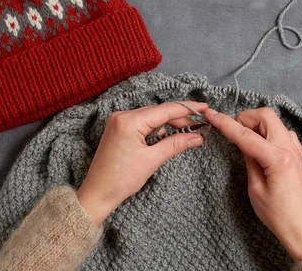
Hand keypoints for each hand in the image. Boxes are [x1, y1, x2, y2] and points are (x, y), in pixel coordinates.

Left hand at [77, 101, 208, 224]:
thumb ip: (176, 144)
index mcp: (130, 121)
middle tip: (201, 122)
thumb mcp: (152, 160)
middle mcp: (122, 116)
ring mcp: (119, 121)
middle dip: (180, 117)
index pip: (165, 110)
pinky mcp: (119, 129)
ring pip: (151, 117)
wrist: (97, 194)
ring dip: (169, 123)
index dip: (187, 108)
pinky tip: (169, 135)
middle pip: (158, 111)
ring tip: (189, 130)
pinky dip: (157, 128)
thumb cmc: (120, 179)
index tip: (205, 108)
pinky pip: (143, 123)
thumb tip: (198, 137)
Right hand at [205, 107, 301, 261]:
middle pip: (266, 115)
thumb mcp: (255, 189)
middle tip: (234, 131)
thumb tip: (242, 142)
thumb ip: (249, 160)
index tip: (211, 114)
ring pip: (274, 121)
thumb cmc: (278, 215)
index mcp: (277, 159)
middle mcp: (289, 149)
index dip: (225, 123)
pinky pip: (282, 132)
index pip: (245, 135)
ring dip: (257, 124)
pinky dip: (268, 132)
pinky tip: (261, 147)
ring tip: (246, 141)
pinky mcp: (297, 154)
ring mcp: (296, 149)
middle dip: (246, 117)